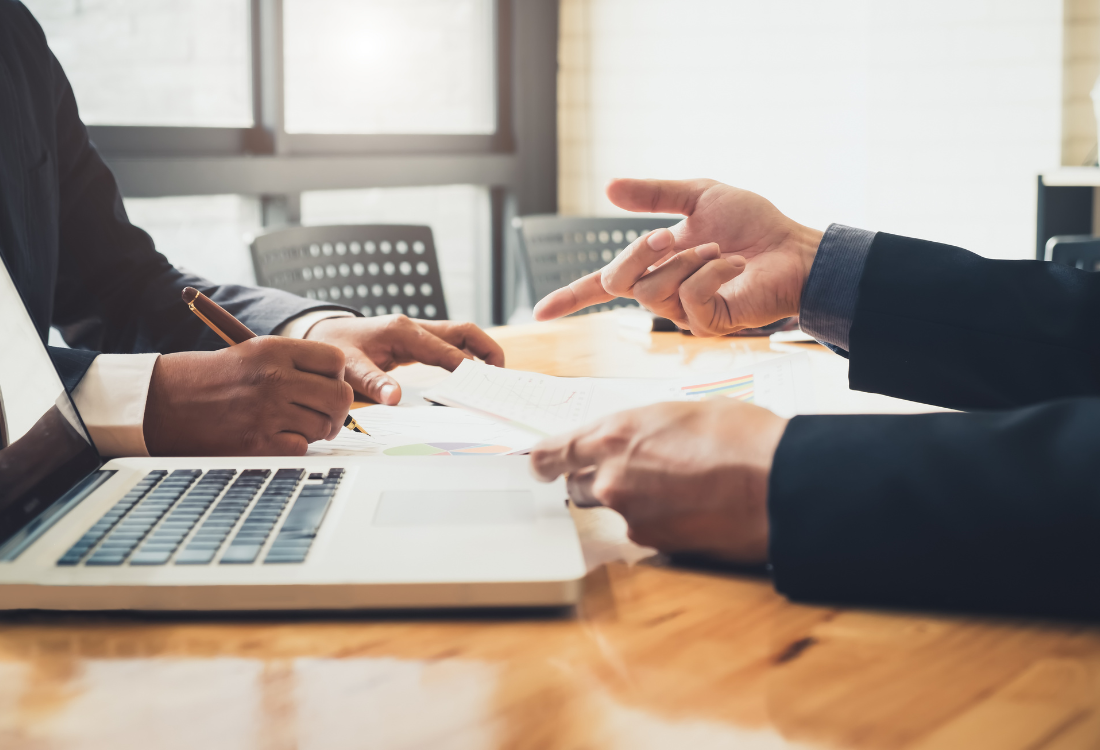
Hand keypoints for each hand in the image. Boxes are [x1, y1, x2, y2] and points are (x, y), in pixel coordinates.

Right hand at [143, 336, 352, 455]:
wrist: (162, 401)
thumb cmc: (209, 378)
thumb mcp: (252, 353)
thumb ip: (294, 364)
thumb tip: (337, 386)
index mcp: (275, 350)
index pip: (335, 362)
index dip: (336, 377)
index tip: (326, 386)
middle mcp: (275, 378)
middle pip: (340, 397)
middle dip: (336, 410)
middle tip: (323, 415)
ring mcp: (267, 411)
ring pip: (324, 426)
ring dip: (315, 430)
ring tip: (292, 425)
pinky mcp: (257, 442)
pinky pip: (301, 448)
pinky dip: (294, 446)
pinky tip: (275, 437)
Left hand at [305, 315, 504, 403]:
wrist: (324, 334)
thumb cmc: (337, 348)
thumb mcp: (350, 367)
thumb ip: (373, 383)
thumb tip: (395, 399)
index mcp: (403, 332)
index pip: (445, 349)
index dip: (466, 367)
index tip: (483, 385)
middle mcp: (416, 327)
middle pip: (464, 332)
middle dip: (488, 350)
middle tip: (503, 376)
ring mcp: (420, 331)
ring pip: (462, 335)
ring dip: (482, 352)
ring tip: (496, 377)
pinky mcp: (419, 341)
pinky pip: (451, 345)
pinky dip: (467, 357)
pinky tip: (474, 376)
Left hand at [529, 399, 787, 562]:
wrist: (776, 482)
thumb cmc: (740, 437)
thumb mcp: (682, 412)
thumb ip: (645, 430)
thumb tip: (640, 440)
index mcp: (613, 434)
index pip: (551, 453)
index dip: (544, 462)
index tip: (541, 467)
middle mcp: (610, 478)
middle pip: (579, 487)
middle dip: (599, 482)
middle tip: (640, 473)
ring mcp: (630, 515)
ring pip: (617, 511)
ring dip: (636, 504)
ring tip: (682, 490)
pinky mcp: (654, 546)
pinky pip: (646, 534)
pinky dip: (663, 524)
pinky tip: (695, 511)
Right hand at [532, 178, 823, 335]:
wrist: (793, 248)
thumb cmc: (753, 226)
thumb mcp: (697, 196)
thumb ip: (653, 194)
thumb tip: (609, 188)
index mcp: (654, 266)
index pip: (602, 287)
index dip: (569, 299)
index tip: (539, 313)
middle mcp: (662, 293)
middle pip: (616, 282)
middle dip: (637, 252)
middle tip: (669, 235)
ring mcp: (683, 313)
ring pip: (653, 289)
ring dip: (687, 259)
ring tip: (718, 251)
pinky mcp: (707, 324)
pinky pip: (688, 298)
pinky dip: (711, 272)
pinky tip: (732, 265)